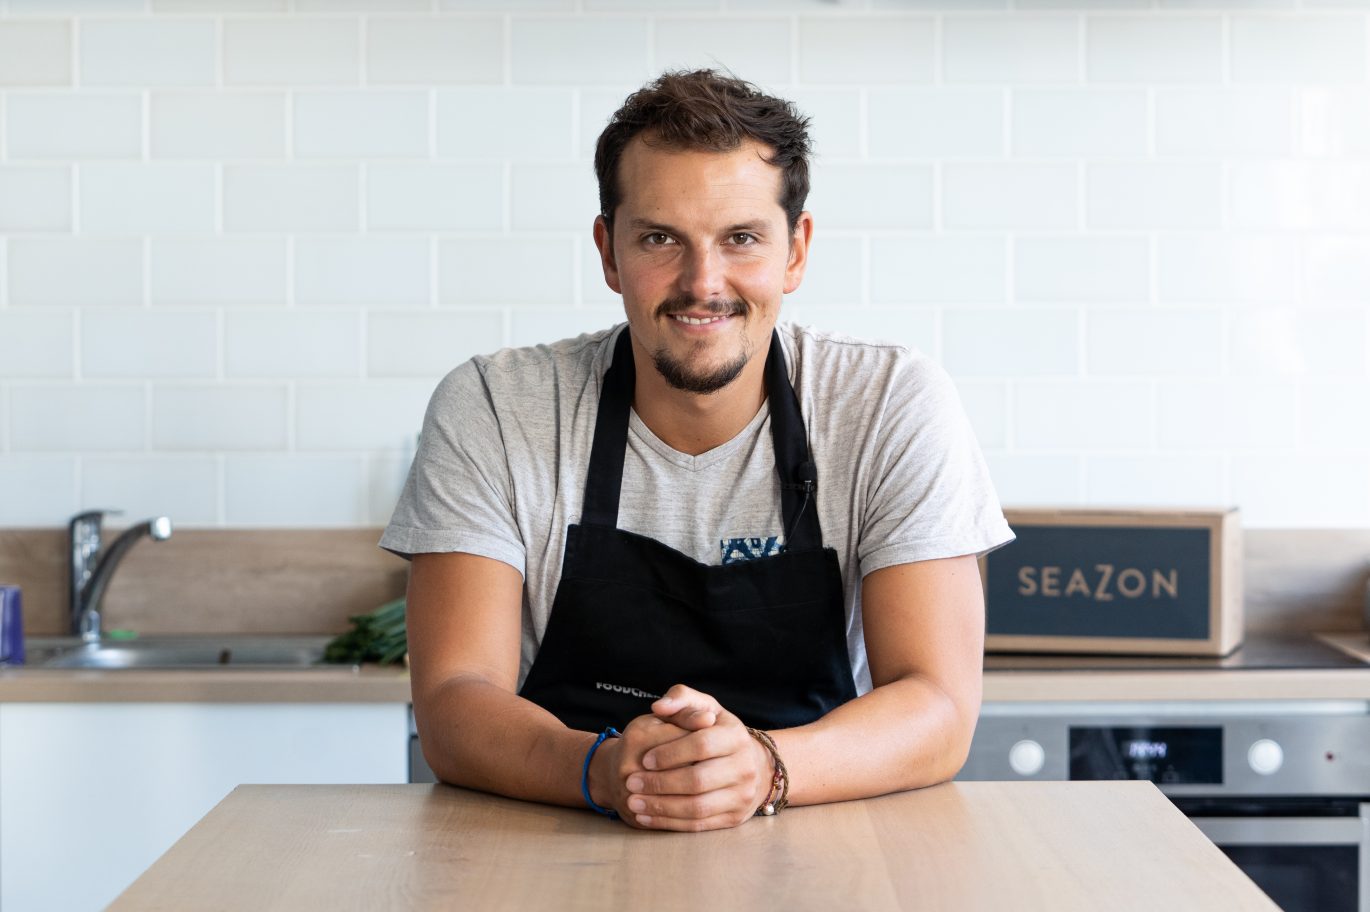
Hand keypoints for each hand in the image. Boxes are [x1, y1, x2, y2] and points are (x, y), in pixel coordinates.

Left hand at [622, 684, 773, 831]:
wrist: (750, 764)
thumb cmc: (716, 731)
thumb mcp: (704, 707)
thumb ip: (681, 699)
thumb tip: (659, 706)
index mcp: (736, 736)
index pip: (701, 745)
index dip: (670, 753)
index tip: (644, 759)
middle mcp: (745, 766)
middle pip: (698, 780)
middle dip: (660, 783)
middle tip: (630, 783)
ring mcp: (742, 795)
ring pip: (697, 807)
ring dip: (661, 807)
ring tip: (633, 802)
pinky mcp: (734, 818)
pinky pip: (699, 825)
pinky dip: (669, 823)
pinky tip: (646, 817)